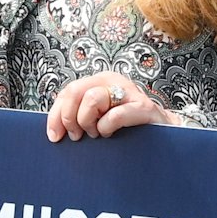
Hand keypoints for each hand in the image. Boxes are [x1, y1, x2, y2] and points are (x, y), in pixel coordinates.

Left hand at [46, 72, 182, 140]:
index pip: (68, 92)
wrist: (162, 133)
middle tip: (77, 136)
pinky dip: (106, 128)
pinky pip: (114, 115)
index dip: (55, 115)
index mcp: (99, 81)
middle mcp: (113, 81)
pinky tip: (110, 134)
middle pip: (75, 91)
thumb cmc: (127, 127)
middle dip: (70, 118)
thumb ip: (79, 115)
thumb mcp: (99, 117)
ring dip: (89, 122)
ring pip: (92, 99)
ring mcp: (129, 92)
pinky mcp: (143, 107)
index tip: (55, 136)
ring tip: (97, 133)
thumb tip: (54, 130)